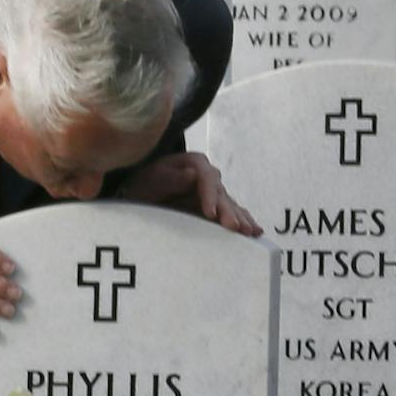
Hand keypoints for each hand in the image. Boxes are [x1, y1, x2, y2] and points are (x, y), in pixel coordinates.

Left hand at [121, 152, 262, 237]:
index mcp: (194, 163)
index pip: (207, 179)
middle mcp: (208, 175)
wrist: (141, 190)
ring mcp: (213, 191)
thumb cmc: (145, 182)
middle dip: (228, 211)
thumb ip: (171, 177)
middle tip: (234, 227)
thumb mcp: (152, 178)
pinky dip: (242, 221)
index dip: (210, 197)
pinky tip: (254, 231)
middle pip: (221, 193)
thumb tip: (193, 175)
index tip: (211, 213)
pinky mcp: (214, 205)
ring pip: (229, 204)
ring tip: (251, 232)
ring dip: (240, 218)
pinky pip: (231, 212)